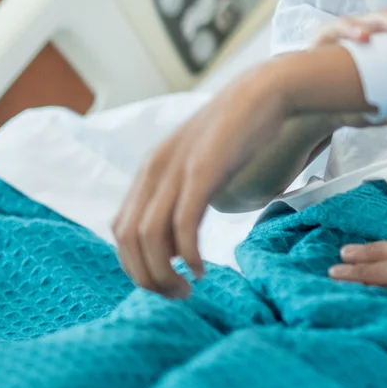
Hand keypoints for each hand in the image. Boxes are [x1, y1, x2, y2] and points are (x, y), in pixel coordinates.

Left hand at [115, 67, 304, 295]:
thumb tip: (177, 236)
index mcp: (149, 171)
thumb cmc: (238, 132)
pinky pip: (183, 224)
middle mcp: (153, 171)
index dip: (136, 264)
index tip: (163, 281)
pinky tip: (201, 268)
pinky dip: (187, 254)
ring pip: (149, 237)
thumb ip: (181, 192)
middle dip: (146, 276)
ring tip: (187, 287)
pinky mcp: (202, 171)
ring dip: (163, 273)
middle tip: (174, 295)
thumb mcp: (197, 162)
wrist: (264, 92)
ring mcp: (176, 170)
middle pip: (128, 239)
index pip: (121, 231)